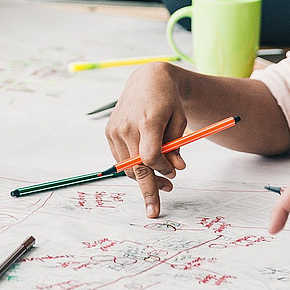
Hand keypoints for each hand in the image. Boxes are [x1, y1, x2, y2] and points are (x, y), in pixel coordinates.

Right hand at [105, 62, 189, 217]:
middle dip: (148, 189)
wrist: (147, 80)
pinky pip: (120, 159)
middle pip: (136, 168)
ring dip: (142, 178)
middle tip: (156, 209)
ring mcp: (115, 130)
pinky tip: (146, 165)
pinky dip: (133, 166)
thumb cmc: (168, 101)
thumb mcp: (179, 121)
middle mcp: (127, 127)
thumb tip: (177, 170)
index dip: (163, 170)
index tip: (173, 174)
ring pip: (127, 167)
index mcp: (147, 122)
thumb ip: (177, 146)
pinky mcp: (109, 132)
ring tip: (162, 182)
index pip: (151, 158)